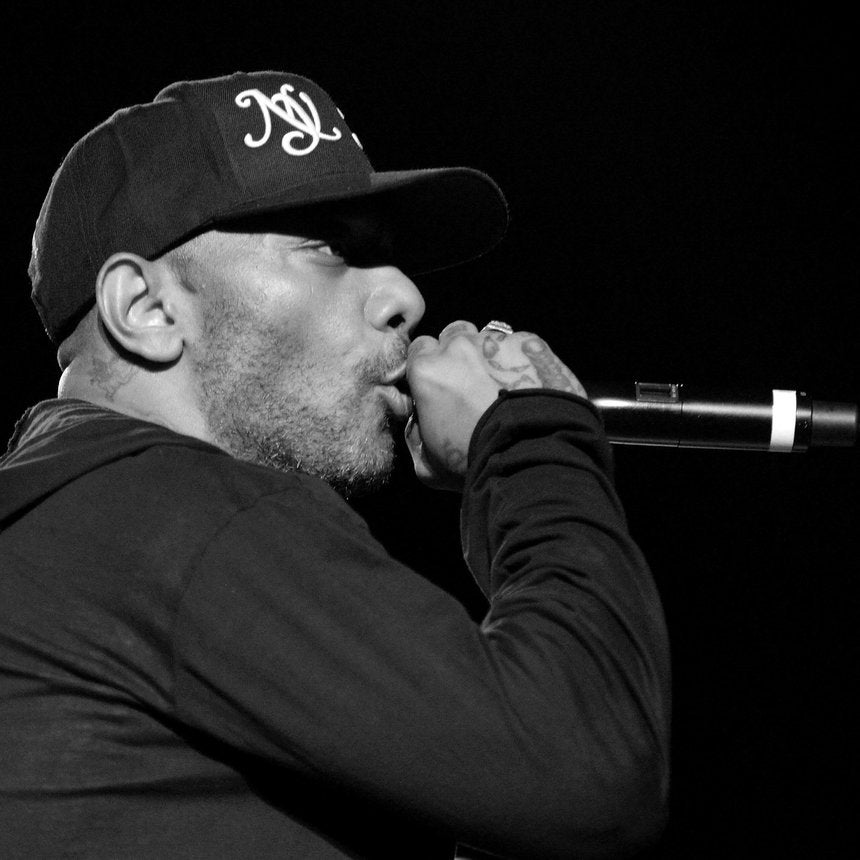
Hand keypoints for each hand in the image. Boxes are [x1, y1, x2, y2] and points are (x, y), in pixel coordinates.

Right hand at [404, 321, 585, 489]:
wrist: (531, 454)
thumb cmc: (475, 461)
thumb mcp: (428, 464)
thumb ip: (415, 437)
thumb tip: (419, 425)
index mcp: (427, 370)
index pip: (418, 350)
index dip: (428, 367)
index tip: (438, 384)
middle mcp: (459, 347)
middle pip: (452, 336)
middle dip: (457, 355)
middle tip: (469, 384)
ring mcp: (497, 341)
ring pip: (486, 337)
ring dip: (489, 356)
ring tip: (502, 385)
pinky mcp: (530, 344)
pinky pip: (520, 345)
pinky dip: (521, 361)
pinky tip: (528, 386)